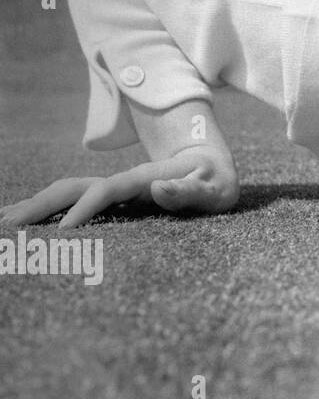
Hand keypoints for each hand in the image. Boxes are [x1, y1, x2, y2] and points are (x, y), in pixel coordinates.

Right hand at [0, 145, 239, 228]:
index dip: (86, 209)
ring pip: (69, 193)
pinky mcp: (115, 199)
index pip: (108, 190)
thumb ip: (190, 190)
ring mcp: (116, 189)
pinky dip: (50, 211)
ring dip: (37, 205)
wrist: (212, 164)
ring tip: (4, 223)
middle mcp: (124, 181)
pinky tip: (30, 225)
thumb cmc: (216, 180)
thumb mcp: (214, 188)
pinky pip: (76, 202)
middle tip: (9, 227)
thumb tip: (158, 189)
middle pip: (75, 188)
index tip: (63, 234)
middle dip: (42, 205)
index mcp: (145, 178)